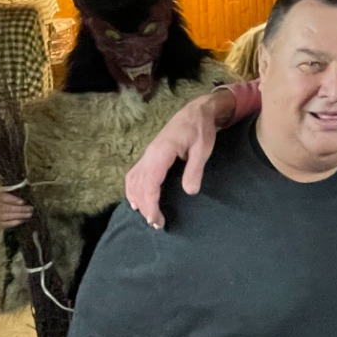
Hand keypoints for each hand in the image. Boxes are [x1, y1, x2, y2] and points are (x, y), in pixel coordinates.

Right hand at [0, 191, 32, 227]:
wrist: (4, 211)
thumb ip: (20, 193)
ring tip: (29, 214)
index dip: (13, 200)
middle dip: (19, 209)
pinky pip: (5, 224)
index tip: (23, 202)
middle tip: (30, 209)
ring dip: (18, 215)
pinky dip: (14, 222)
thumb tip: (28, 192)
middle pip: (5, 207)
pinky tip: (23, 220)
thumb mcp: (15, 194)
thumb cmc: (13, 200)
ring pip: (4, 216)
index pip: (4, 197)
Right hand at [124, 91, 232, 227]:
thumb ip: (195, 169)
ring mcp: (148, 155)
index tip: (156, 219)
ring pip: (134, 181)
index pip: (150, 182)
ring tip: (148, 216)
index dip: (150, 203)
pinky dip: (132, 190)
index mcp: (161, 152)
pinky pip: (134, 175)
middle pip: (139, 185)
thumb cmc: (201, 129)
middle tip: (157, 224)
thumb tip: (189, 192)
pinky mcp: (149, 156)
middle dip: (145, 207)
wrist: (196, 112)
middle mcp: (150, 154)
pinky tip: (136, 201)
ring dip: (138, 200)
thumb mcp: (203, 149)